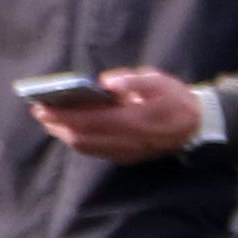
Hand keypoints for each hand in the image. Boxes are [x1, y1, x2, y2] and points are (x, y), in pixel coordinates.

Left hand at [33, 66, 208, 161]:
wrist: (197, 126)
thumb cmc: (175, 99)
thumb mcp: (159, 80)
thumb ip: (133, 80)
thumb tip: (105, 82)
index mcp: (134, 120)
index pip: (89, 121)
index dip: (62, 116)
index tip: (42, 108)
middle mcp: (128, 141)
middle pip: (82, 138)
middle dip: (57, 126)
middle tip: (40, 112)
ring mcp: (127, 152)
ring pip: (86, 148)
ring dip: (65, 135)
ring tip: (51, 120)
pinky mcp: (127, 157)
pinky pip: (96, 151)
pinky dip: (79, 141)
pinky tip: (71, 129)